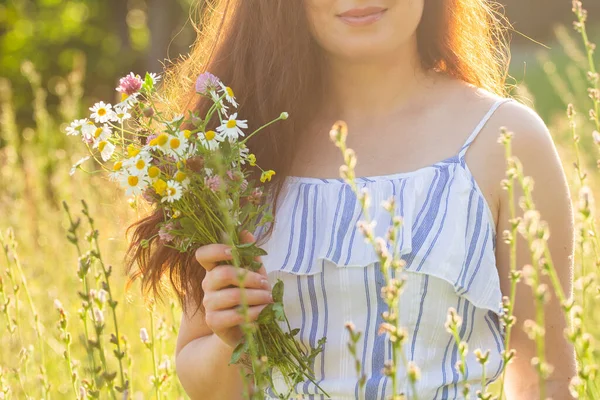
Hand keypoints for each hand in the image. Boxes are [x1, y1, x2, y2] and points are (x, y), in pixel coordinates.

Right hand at [195, 231, 272, 348]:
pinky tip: (263, 314)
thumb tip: (245, 232)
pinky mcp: (213, 321)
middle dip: (249, 277)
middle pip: (222, 273)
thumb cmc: (249, 298)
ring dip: (256, 297)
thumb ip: (250, 256)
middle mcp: (208, 284)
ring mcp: (208, 303)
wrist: (243, 330)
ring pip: (232, 295)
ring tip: (269, 299)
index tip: (232, 251)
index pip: (203, 254)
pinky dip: (253, 313)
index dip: (215, 250)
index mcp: (215, 269)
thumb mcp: (253, 275)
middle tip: (266, 284)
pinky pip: (233, 315)